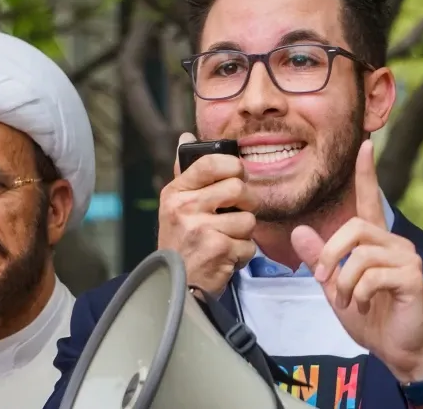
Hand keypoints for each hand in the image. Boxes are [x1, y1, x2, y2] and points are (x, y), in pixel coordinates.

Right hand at [158, 132, 259, 295]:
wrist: (173, 286)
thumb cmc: (180, 243)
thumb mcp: (175, 206)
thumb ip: (186, 172)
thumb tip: (186, 136)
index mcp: (176, 193)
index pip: (210, 163)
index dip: (233, 166)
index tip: (237, 176)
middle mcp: (185, 208)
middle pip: (238, 188)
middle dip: (245, 203)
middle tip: (235, 214)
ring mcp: (201, 229)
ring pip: (248, 219)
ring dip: (243, 234)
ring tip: (225, 240)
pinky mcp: (218, 250)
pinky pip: (249, 244)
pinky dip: (242, 254)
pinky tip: (225, 257)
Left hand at [291, 140, 422, 383]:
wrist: (398, 350)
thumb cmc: (372, 318)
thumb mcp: (336, 288)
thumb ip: (320, 260)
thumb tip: (299, 231)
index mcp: (376, 242)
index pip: (370, 200)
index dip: (367, 173)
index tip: (366, 144)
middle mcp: (394, 243)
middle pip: (354, 228)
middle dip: (331, 254)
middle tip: (326, 281)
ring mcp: (406, 258)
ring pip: (361, 253)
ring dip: (345, 282)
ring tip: (349, 301)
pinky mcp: (413, 277)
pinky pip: (374, 275)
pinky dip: (361, 294)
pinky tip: (368, 305)